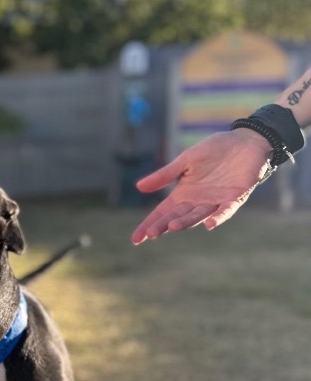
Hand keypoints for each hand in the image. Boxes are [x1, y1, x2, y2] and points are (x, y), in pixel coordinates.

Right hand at [130, 130, 271, 243]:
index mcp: (184, 193)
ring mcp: (215, 202)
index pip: (163, 212)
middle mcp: (197, 202)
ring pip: (197, 216)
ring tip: (172, 227)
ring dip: (185, 222)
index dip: (149, 224)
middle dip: (163, 226)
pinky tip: (209, 224)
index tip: (136, 238)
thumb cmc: (214, 150)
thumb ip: (165, 175)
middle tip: (151, 233)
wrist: (244, 142)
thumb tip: (139, 187)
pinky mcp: (234, 198)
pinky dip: (218, 218)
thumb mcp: (186, 160)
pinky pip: (225, 211)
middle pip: (177, 217)